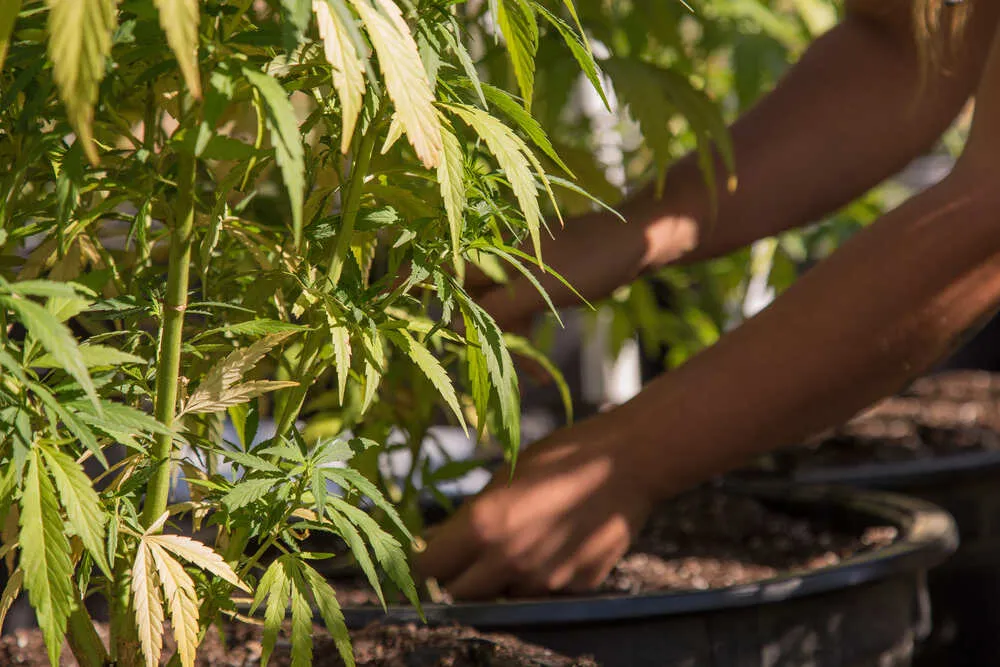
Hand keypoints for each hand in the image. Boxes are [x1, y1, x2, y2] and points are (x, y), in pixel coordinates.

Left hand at [414, 414, 654, 599]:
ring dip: (499, 580)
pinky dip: (538, 577)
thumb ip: (471, 516)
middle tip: (465, 556)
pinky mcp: (575, 587)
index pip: (429, 568)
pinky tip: (554, 543)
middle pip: (460, 594)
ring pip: (502, 597)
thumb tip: (437, 542)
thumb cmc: (562, 456)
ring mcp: (545, 580)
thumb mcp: (504, 475)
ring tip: (520, 542)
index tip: (424, 558)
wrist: (628, 462)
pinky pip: (542, 592)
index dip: (422, 564)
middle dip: (456, 578)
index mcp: (484, 526)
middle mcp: (510, 561)